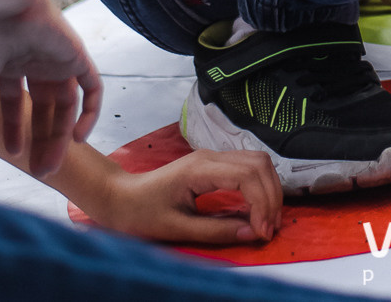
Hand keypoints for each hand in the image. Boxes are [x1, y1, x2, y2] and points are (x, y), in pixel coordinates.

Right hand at [0, 0, 102, 174]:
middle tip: (39, 171)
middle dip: (42, 139)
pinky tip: (78, 137)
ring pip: (66, 104)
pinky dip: (90, 112)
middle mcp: (36, 61)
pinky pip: (92, 88)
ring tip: (52, 165)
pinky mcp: (76, 55)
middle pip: (45, 108)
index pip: (16, 102)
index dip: (14, 127)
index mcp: (10, 62)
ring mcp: (57, 59)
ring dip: (62, 135)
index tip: (12, 152)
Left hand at [92, 149, 285, 244]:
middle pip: (259, 164)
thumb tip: (252, 233)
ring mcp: (212, 157)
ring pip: (257, 162)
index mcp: (199, 169)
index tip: (262, 232)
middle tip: (269, 228)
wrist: (119, 197)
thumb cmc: (141, 213)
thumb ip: (216, 231)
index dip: (262, 203)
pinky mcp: (212, 164)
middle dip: (271, 196)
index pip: (247, 176)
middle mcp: (209, 157)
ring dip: (268, 190)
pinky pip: (247, 168)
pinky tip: (255, 209)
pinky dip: (259, 187)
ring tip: (266, 220)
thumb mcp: (177, 229)